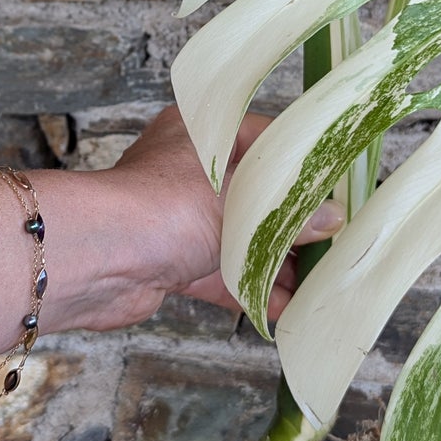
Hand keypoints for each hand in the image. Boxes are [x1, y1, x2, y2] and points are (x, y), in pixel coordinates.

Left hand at [38, 105, 343, 334]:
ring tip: (321, 280)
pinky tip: (287, 307)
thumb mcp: (242, 205)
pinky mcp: (171, 261)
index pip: (268, 140)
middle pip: (256, 195)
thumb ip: (291, 214)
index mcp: (204, 133)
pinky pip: (222, 274)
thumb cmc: (164, 208)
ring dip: (278, 262)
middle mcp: (191, 171)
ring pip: (241, 238)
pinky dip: (252, 290)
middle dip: (297, 224)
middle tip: (337, 241)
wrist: (98, 259)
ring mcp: (180, 218)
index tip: (342, 188)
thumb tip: (332, 220)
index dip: (307, 166)